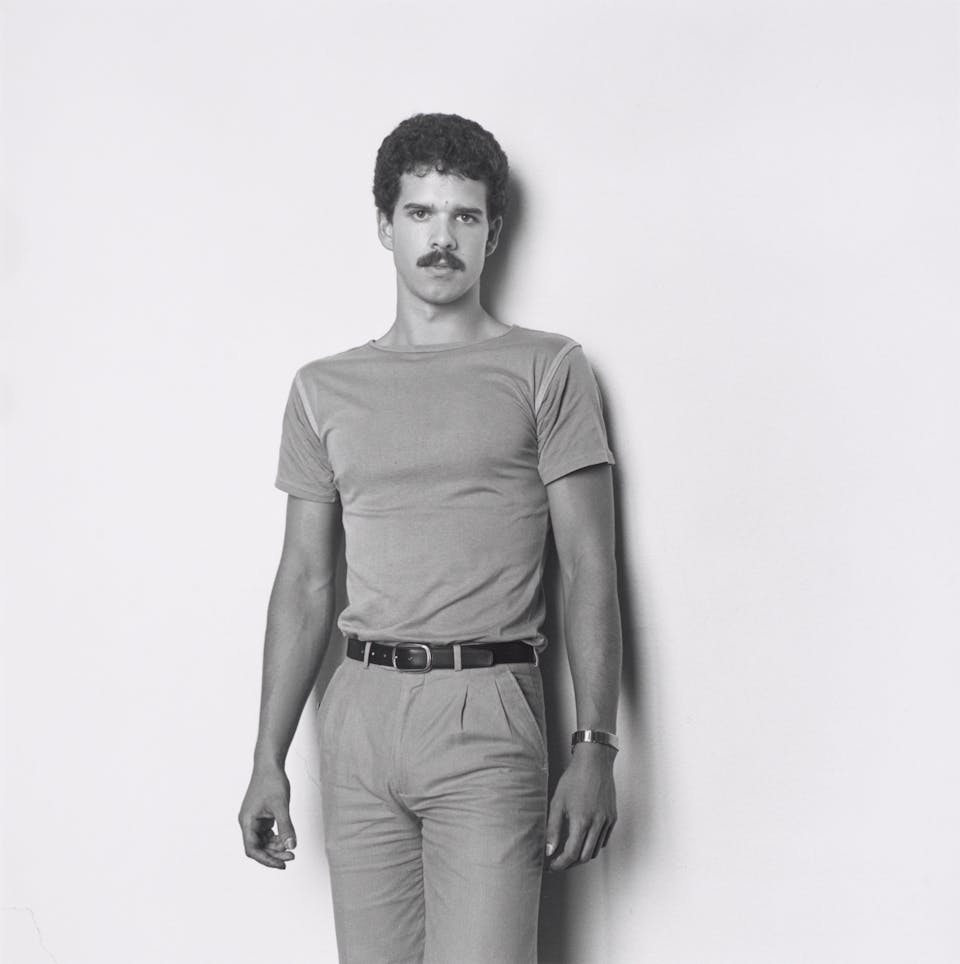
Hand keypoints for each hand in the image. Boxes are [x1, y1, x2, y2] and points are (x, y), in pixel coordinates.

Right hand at [238, 765, 297, 868]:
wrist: (269, 764)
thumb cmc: (272, 781)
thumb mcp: (281, 806)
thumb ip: (285, 827)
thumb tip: (291, 846)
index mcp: (247, 822)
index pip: (252, 849)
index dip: (266, 859)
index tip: (281, 864)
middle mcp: (248, 823)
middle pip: (258, 847)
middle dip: (274, 854)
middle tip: (291, 857)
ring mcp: (254, 820)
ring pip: (263, 841)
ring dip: (276, 846)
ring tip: (291, 849)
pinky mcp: (261, 816)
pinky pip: (267, 833)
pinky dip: (277, 838)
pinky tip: (287, 839)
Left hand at [544, 744, 616, 870]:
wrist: (594, 762)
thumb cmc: (574, 778)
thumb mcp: (557, 802)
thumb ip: (553, 828)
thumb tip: (549, 850)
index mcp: (581, 821)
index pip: (571, 854)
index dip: (560, 864)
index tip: (551, 866)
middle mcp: (597, 824)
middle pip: (584, 857)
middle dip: (569, 863)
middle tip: (557, 862)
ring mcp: (607, 821)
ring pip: (595, 850)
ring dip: (581, 855)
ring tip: (568, 852)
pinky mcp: (612, 818)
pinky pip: (603, 840)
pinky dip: (592, 845)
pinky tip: (582, 840)